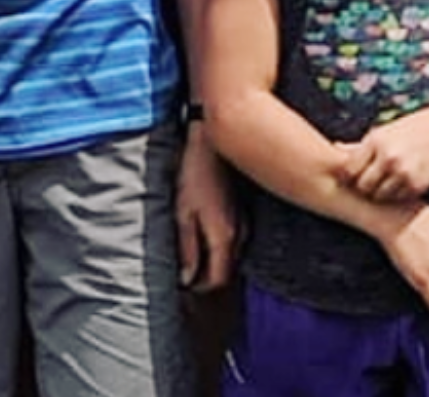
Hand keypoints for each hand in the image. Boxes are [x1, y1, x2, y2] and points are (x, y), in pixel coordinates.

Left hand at [175, 122, 240, 291]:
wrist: (212, 140)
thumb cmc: (194, 172)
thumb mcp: (183, 211)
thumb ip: (188, 248)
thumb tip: (187, 278)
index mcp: (224, 237)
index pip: (217, 279)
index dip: (200, 288)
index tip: (185, 285)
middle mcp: (240, 233)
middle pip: (227, 270)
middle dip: (208, 276)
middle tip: (187, 272)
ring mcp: (244, 220)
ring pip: (233, 255)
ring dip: (215, 261)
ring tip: (195, 254)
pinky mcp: (244, 209)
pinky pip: (236, 239)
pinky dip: (222, 245)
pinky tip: (208, 234)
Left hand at [340, 109, 428, 203]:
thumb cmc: (408, 130)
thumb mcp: (382, 132)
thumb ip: (359, 145)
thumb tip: (334, 148)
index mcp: (375, 141)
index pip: (349, 170)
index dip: (349, 177)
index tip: (353, 177)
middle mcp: (388, 157)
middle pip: (363, 187)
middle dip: (364, 188)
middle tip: (369, 184)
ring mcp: (403, 172)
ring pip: (380, 196)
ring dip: (380, 194)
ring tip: (385, 184)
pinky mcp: (417, 185)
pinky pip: (398, 199)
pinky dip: (397, 196)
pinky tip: (399, 185)